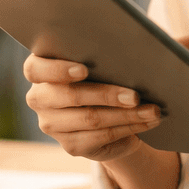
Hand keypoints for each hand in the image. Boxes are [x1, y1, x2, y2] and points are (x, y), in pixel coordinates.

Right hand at [23, 54, 163, 162]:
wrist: (109, 109)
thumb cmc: (105, 72)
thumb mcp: (101, 59)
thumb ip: (104, 51)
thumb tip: (137, 43)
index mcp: (39, 70)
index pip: (35, 69)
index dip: (58, 70)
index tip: (84, 69)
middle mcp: (39, 98)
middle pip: (70, 96)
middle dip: (107, 95)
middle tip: (135, 95)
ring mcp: (52, 125)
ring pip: (91, 119)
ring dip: (127, 115)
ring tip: (153, 110)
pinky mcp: (71, 145)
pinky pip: (102, 136)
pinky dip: (130, 128)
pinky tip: (148, 122)